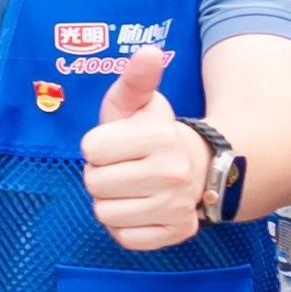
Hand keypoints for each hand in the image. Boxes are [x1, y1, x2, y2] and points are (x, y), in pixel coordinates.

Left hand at [77, 44, 207, 253]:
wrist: (199, 167)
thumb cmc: (154, 134)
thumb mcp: (141, 103)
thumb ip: (136, 78)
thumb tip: (147, 53)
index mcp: (160, 137)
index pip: (91, 150)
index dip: (97, 146)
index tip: (117, 143)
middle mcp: (172, 173)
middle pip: (94, 184)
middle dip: (101, 175)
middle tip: (123, 167)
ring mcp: (176, 206)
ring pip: (105, 214)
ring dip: (111, 202)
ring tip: (131, 188)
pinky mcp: (176, 233)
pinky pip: (124, 238)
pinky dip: (125, 227)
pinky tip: (140, 208)